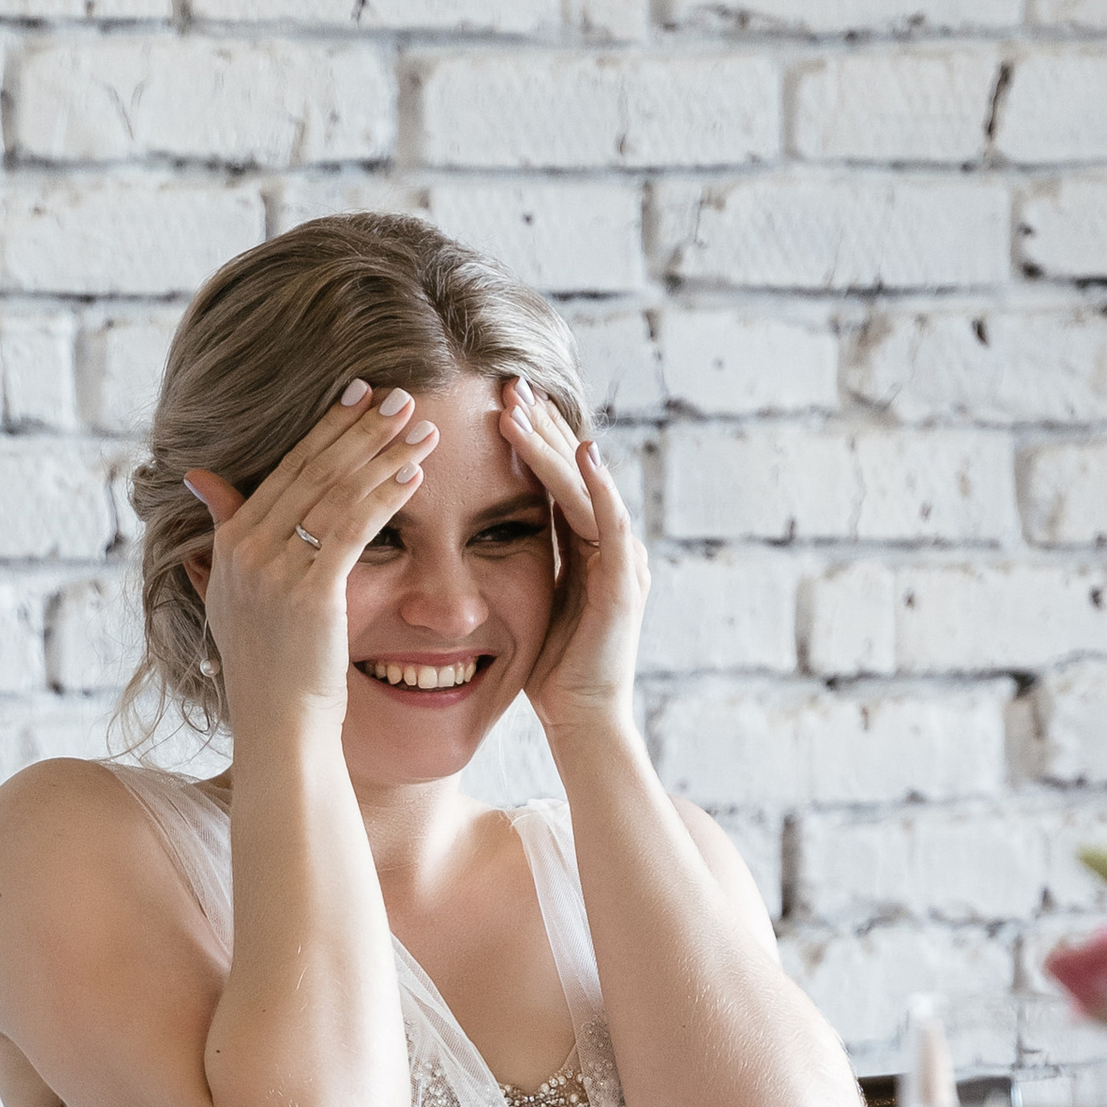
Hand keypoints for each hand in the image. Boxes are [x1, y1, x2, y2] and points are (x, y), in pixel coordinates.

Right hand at [182, 382, 438, 736]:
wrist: (279, 726)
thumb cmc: (268, 667)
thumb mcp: (231, 593)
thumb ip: (223, 529)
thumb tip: (199, 477)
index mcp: (229, 543)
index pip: (286, 468)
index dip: (326, 427)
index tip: (359, 393)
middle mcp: (246, 550)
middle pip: (313, 470)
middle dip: (361, 428)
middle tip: (401, 394)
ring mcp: (275, 570)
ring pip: (338, 492)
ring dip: (384, 454)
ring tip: (421, 428)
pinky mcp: (310, 593)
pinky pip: (355, 529)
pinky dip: (386, 496)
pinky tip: (414, 475)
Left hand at [500, 376, 646, 743]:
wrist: (584, 723)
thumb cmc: (551, 675)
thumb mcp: (527, 606)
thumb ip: (519, 565)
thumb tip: (480, 537)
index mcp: (586, 548)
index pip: (555, 479)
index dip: (530, 440)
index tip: (497, 402)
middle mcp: (610, 544)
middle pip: (572, 471)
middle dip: (540, 426)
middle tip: (507, 383)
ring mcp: (623, 560)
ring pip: (586, 486)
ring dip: (555, 444)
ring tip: (524, 405)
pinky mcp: (626, 583)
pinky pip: (612, 524)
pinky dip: (598, 486)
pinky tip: (582, 452)